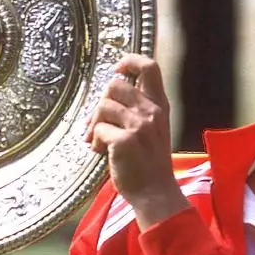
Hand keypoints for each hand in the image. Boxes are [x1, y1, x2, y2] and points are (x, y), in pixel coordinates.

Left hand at [85, 54, 189, 228]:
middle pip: (115, 84)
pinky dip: (94, 140)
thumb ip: (137, 109)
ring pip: (103, 106)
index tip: (118, 70)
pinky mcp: (125, 141)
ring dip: (94, 124)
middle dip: (100, 103)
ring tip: (98, 141)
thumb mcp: (153, 129)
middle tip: (97, 123)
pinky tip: (100, 151)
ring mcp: (139, 126)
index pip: (150, 67)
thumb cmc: (149, 163)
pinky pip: (98, 129)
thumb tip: (107, 98)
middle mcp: (151, 112)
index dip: (130, 61)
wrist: (155, 193)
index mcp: (160, 106)